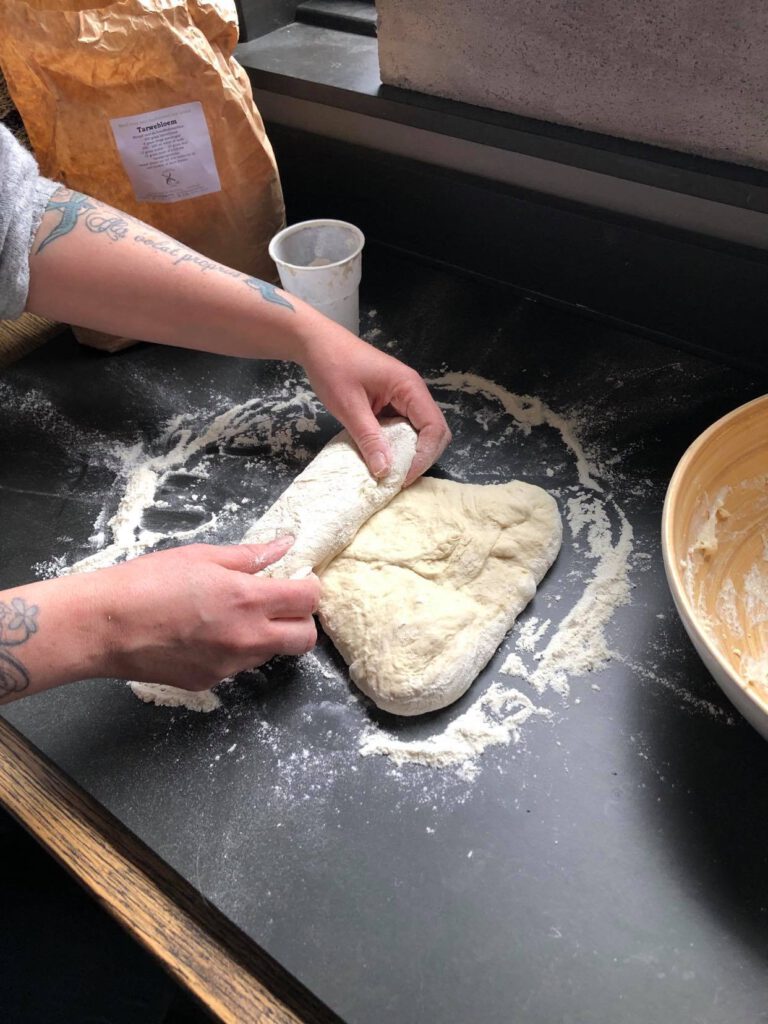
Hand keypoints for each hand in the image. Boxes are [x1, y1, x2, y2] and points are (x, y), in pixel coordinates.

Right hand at [92, 536, 318, 689]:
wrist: (106, 626)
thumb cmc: (148, 582)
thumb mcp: (202, 556)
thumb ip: (250, 556)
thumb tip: (284, 545)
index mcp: (249, 600)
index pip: (308, 600)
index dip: (308, 588)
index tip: (297, 582)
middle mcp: (247, 638)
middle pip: (305, 639)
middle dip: (301, 621)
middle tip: (279, 605)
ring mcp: (229, 665)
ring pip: (270, 653)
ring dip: (266, 636)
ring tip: (231, 616)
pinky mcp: (210, 682)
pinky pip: (236, 666)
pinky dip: (232, 651)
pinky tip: (204, 634)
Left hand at [302, 328, 450, 485]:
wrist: (316, 343)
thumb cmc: (332, 367)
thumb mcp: (349, 407)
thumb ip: (370, 439)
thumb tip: (385, 471)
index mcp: (410, 387)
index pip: (434, 428)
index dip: (423, 456)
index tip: (402, 477)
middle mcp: (413, 391)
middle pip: (435, 431)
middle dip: (422, 457)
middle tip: (400, 478)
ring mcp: (404, 396)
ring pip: (421, 431)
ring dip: (410, 452)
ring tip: (392, 471)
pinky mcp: (392, 401)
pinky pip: (404, 427)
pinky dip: (398, 444)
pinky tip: (383, 456)